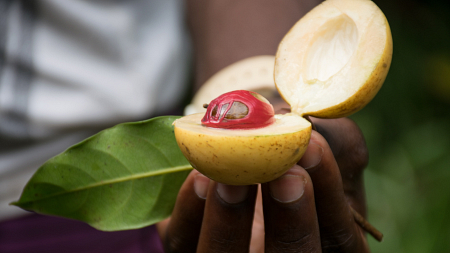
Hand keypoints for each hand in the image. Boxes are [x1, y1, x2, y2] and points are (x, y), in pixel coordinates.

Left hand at [157, 117, 369, 252]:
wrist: (244, 146)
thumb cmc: (291, 148)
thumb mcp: (323, 146)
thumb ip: (338, 138)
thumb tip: (326, 129)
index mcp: (323, 237)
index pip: (337, 238)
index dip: (329, 201)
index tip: (315, 151)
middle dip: (291, 223)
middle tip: (284, 175)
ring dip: (230, 220)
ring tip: (230, 178)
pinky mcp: (191, 246)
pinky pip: (186, 241)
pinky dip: (191, 211)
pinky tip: (198, 179)